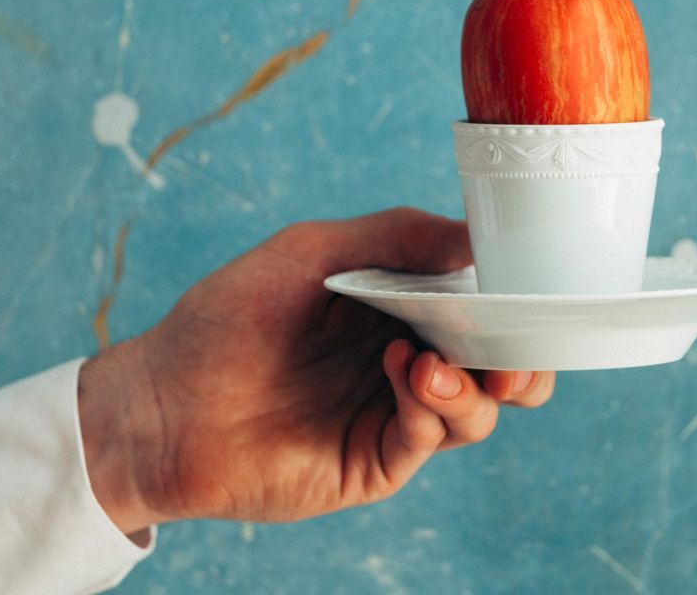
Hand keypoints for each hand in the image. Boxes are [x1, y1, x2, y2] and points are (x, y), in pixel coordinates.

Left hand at [78, 207, 555, 536]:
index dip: (517, 304)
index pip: (482, 309)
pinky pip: (430, 437)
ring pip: (477, 411)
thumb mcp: (312, 251)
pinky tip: (403, 372)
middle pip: (499, 369)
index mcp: (400, 309)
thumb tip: (474, 238)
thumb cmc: (228, 317)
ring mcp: (393, 414)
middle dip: (524, 360)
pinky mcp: (375, 461)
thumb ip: (395, 236)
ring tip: (434, 361)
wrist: (164, 402)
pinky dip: (431, 404)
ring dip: (474, 384)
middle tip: (520, 348)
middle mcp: (407, 362)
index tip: (532, 289)